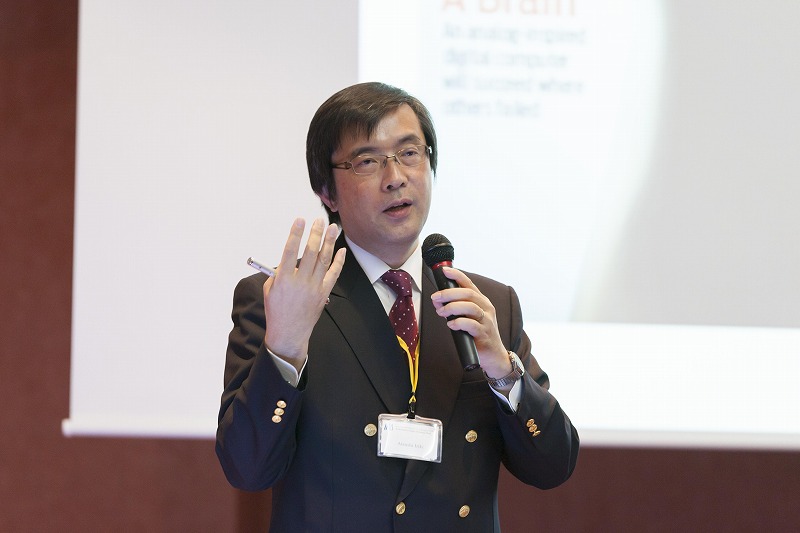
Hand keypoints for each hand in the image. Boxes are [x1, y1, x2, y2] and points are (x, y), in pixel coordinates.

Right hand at [263, 218, 345, 369]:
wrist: (289, 333)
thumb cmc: (276, 310)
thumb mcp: (270, 290)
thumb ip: (279, 272)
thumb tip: (290, 258)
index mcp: (283, 280)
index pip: (290, 251)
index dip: (296, 234)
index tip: (300, 220)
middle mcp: (300, 282)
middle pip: (310, 252)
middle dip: (315, 234)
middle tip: (319, 220)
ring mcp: (314, 287)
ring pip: (324, 260)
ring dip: (329, 242)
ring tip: (333, 228)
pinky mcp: (324, 293)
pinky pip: (333, 274)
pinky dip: (338, 261)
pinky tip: (341, 250)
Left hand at [430, 267, 511, 378]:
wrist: (494, 355)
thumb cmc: (478, 334)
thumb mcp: (468, 317)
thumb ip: (455, 308)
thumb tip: (438, 301)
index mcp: (481, 301)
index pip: (469, 284)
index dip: (457, 275)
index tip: (444, 270)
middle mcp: (486, 308)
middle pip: (468, 294)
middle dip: (449, 293)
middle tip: (436, 297)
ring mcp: (486, 321)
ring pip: (470, 307)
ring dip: (452, 307)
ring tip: (441, 312)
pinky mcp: (484, 334)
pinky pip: (471, 325)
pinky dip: (459, 322)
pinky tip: (451, 324)